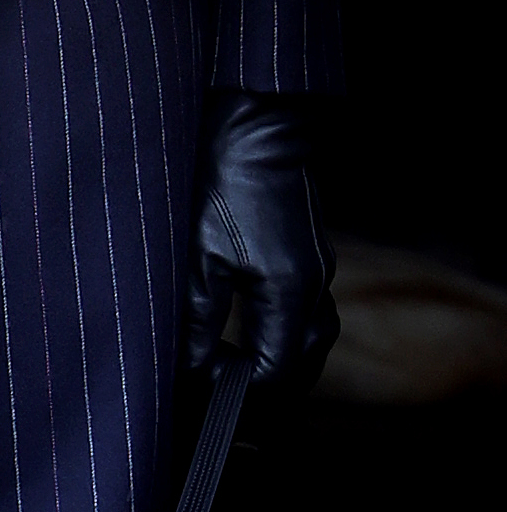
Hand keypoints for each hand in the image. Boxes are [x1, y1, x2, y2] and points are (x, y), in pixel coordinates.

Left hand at [183, 91, 338, 392]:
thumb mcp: (196, 249)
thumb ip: (198, 316)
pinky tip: (251, 324)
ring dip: (278, 362)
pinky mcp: (309, 248)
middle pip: (301, 366)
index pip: (274, 375)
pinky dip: (283, 330)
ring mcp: (317, 265)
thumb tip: (193, 367)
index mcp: (289, 292)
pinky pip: (307, 309)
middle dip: (263, 390)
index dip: (236, 393)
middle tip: (218, 396)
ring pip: (309, 339)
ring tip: (233, 370)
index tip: (200, 389)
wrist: (251, 116)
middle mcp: (314, 286)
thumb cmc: (221, 173)